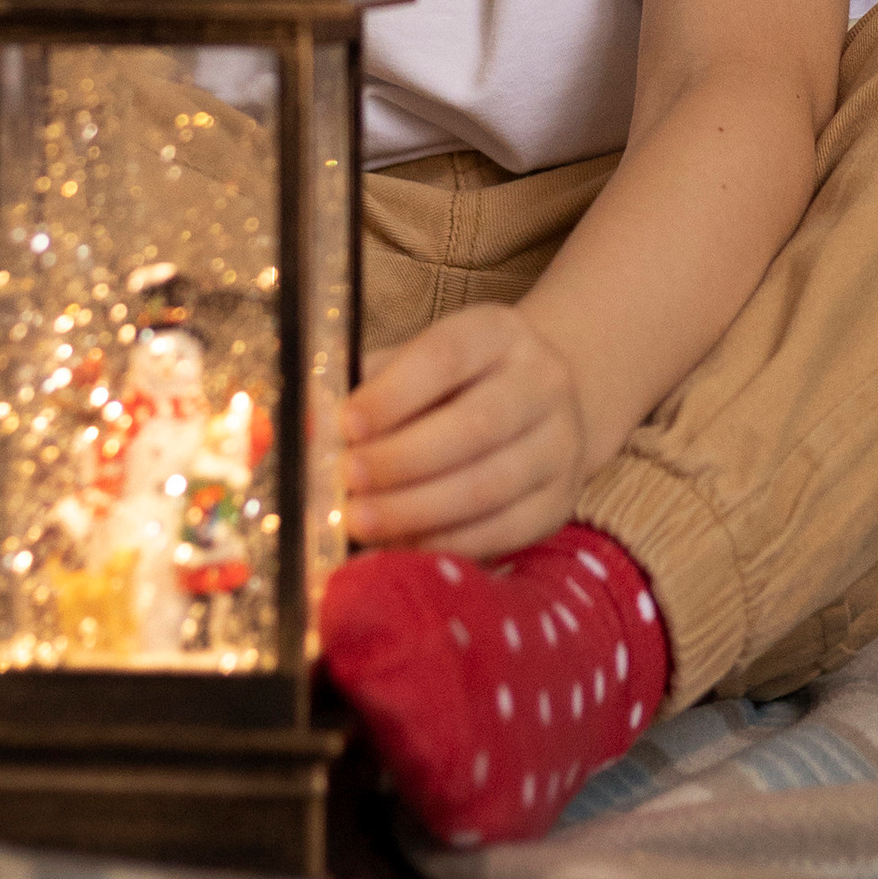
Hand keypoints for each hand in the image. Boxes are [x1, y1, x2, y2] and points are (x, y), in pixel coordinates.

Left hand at [341, 305, 587, 561]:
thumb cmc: (455, 385)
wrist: (537, 407)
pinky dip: (447, 543)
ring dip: (418, 509)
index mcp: (499, 333)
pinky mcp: (561, 501)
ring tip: (363, 522)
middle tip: (348, 481)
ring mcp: (561, 444)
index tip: (346, 425)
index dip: (394, 393)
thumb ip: (373, 387)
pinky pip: (504, 530)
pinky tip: (403, 545)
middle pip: (475, 425)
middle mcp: (543, 382)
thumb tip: (316, 427)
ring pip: (490, 484)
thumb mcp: (420, 363)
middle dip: (402, 459)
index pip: (447, 356)